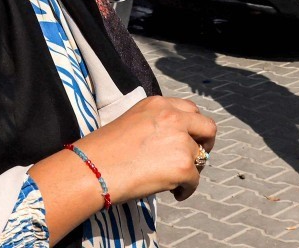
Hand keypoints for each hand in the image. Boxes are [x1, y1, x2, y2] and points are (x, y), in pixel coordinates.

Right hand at [75, 96, 216, 203]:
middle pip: (208, 127)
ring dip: (190, 170)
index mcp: (158, 104)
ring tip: (174, 181)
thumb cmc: (103, 151)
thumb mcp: (132, 122)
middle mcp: (172, 117)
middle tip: (196, 158)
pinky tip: (175, 194)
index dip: (192, 127)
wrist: (91, 170)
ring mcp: (180, 140)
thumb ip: (156, 124)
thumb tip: (173, 142)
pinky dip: (186, 190)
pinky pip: (195, 180)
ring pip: (199, 157)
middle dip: (206, 143)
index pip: (190, 110)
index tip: (188, 140)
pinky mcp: (183, 165)